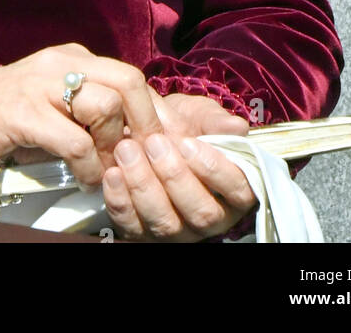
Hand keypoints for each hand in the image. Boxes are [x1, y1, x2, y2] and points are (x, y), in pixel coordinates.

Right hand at [0, 43, 167, 189]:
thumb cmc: (9, 114)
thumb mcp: (55, 102)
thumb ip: (91, 110)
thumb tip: (139, 136)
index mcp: (73, 58)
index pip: (130, 77)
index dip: (156, 113)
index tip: (168, 145)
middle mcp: (61, 64)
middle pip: (127, 82)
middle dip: (145, 125)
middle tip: (144, 158)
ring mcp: (41, 85)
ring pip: (104, 108)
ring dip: (113, 149)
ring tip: (107, 170)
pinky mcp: (23, 112)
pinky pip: (73, 140)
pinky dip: (88, 166)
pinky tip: (84, 178)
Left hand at [101, 93, 257, 241]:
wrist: (147, 131)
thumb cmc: (183, 126)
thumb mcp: (200, 116)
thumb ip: (215, 121)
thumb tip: (237, 127)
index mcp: (234, 191)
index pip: (237, 189)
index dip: (213, 169)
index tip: (187, 143)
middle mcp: (211, 218)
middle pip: (201, 212)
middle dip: (174, 176)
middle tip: (153, 142)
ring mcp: (178, 230)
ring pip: (166, 223)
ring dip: (144, 186)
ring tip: (126, 150)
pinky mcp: (145, 234)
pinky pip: (133, 227)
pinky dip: (120, 201)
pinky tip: (112, 173)